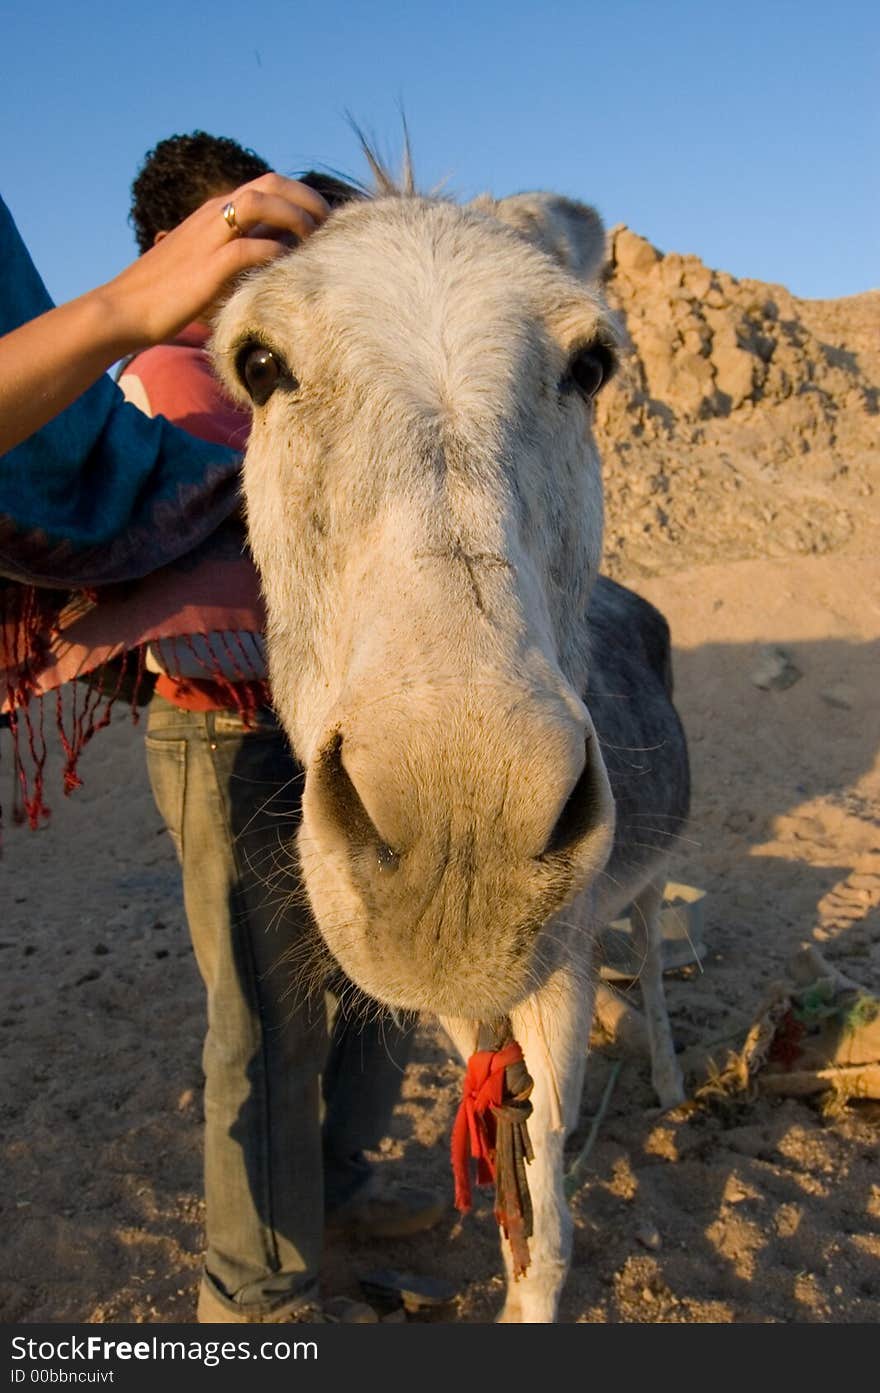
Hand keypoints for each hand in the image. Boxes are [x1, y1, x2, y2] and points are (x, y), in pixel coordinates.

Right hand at [98, 173, 329, 349]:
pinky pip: (251, 247)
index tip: (323, 220)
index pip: (267, 185)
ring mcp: (210, 238)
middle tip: (330, 226)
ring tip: (314, 242)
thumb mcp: (204, 265)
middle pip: (270, 184)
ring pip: (262, 203)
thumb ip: (235, 258)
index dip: (301, 196)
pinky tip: (289, 268)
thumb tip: (271, 267)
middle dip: (306, 199)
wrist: (124, 308)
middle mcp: (214, 216)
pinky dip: (275, 253)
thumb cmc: (165, 294)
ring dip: (295, 218)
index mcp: (214, 212)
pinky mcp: (208, 266)